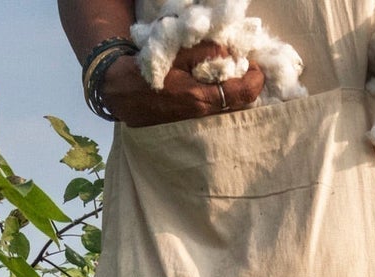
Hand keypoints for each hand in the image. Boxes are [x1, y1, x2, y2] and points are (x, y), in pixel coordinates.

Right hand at [100, 43, 265, 127]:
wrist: (118, 91)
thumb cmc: (146, 70)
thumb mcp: (176, 53)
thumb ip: (207, 52)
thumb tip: (230, 55)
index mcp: (200, 99)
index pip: (244, 93)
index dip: (256, 77)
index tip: (255, 64)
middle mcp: (201, 116)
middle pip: (238, 103)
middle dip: (243, 83)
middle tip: (241, 66)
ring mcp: (194, 124)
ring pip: (225, 109)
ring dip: (229, 91)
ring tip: (223, 74)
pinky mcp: (186, 126)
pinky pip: (211, 112)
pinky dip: (216, 98)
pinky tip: (208, 85)